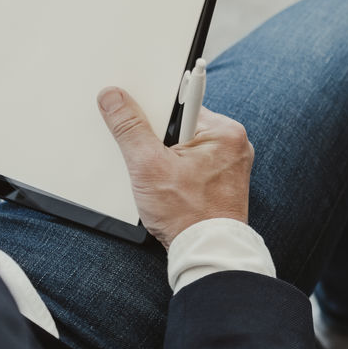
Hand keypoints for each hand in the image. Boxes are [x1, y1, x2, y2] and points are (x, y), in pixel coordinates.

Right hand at [98, 87, 252, 248]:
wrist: (206, 251)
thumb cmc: (187, 214)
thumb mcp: (148, 165)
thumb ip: (129, 127)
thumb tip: (114, 97)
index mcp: (225, 131)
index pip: (182, 102)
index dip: (152, 107)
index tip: (132, 109)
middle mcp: (233, 144)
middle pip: (181, 124)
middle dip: (157, 137)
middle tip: (145, 157)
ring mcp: (229, 163)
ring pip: (184, 145)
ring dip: (163, 155)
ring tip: (157, 177)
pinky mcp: (221, 180)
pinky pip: (192, 162)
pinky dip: (174, 169)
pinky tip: (165, 185)